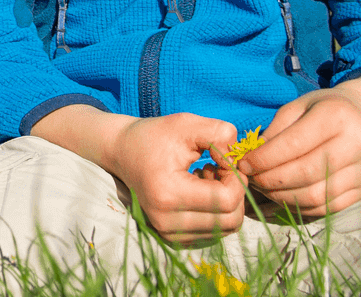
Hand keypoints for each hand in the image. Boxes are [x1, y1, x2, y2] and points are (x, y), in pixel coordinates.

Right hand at [37, 107, 246, 245]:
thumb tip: (238, 161)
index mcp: (169, 193)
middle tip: (218, 168)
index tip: (224, 158)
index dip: (236, 177)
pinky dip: (216, 212)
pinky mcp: (172, 237)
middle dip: (235, 192)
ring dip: (227, 203)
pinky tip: (201, 191)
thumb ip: (220, 134)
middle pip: (231, 220)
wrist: (122, 151)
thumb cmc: (154, 136)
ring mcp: (168, 232)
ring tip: (208, 179)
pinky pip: (213, 232)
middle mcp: (167, 220)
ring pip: (225, 228)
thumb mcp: (186, 123)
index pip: (227, 199)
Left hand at [234, 74, 360, 216]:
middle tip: (252, 179)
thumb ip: (275, 132)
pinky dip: (300, 206)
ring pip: (315, 196)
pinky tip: (284, 196)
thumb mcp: (298, 107)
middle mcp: (357, 144)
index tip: (244, 165)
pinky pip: (326, 207)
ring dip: (282, 197)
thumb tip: (251, 161)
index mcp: (336, 116)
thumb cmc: (324, 110)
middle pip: (304, 173)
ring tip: (265, 188)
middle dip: (270, 181)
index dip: (263, 159)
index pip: (293, 145)